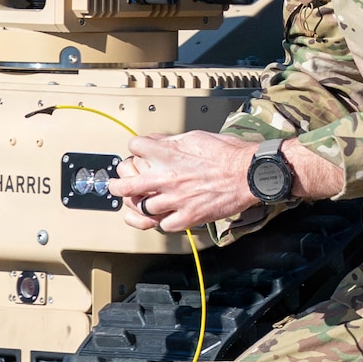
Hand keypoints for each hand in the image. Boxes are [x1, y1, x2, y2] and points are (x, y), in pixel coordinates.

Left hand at [108, 130, 258, 232]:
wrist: (248, 173)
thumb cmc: (226, 154)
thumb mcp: (194, 137)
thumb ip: (170, 141)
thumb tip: (156, 141)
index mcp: (167, 154)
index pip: (134, 148)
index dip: (134, 149)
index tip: (136, 153)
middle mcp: (166, 177)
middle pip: (126, 185)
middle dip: (116, 185)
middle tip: (114, 186)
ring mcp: (175, 200)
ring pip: (142, 208)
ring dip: (139, 205)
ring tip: (137, 204)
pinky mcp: (188, 217)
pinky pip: (164, 225)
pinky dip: (162, 221)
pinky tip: (163, 216)